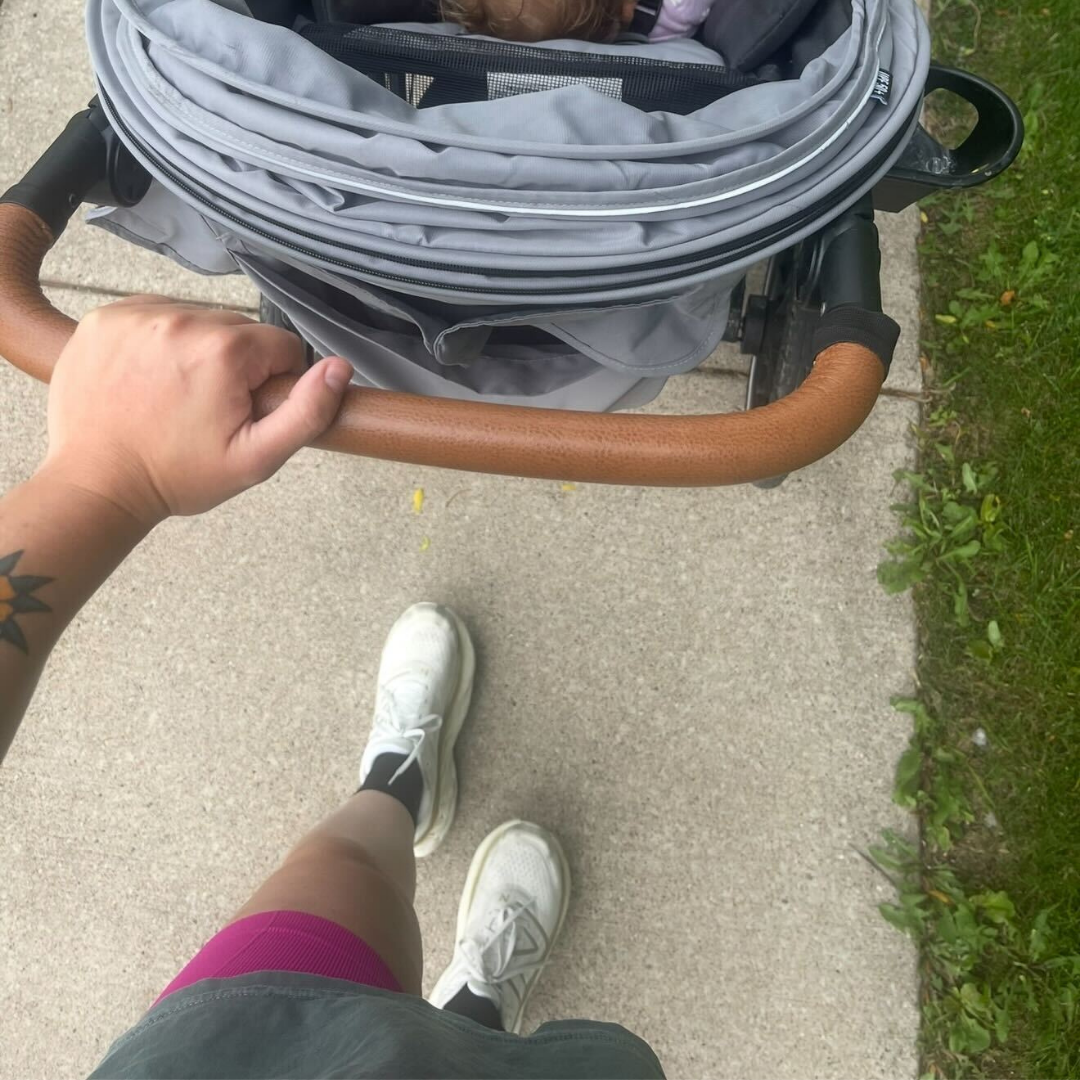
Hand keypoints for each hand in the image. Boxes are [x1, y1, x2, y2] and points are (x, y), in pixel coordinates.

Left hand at [42, 296, 352, 525]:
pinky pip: (156, 314)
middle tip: (210, 408)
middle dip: (236, 364)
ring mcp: (139, 315)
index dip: (274, 383)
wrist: (97, 482)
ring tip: (178, 393)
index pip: (282, 346)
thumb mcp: (257, 458)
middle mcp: (182, 319)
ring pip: (199, 318)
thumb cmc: (177, 475)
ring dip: (199, 349)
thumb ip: (307, 412)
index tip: (245, 411)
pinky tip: (151, 377)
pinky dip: (161, 340)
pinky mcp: (105, 318)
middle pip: (240, 329)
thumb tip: (340, 367)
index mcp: (225, 351)